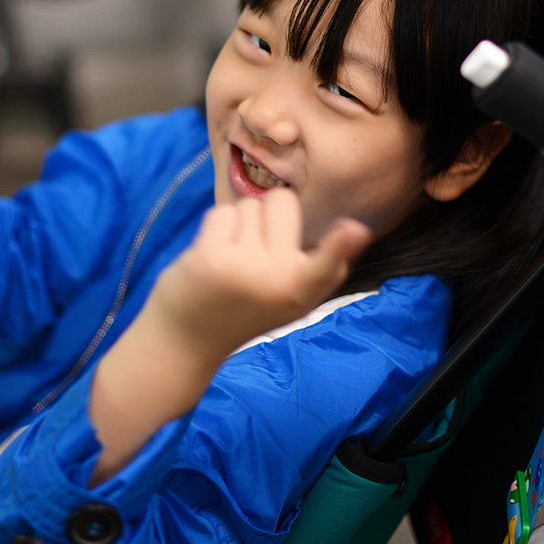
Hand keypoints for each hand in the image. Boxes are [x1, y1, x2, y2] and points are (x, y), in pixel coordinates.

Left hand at [87, 190, 370, 482]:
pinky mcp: (211, 257)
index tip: (355, 230)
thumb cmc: (246, 308)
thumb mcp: (292, 299)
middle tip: (253, 252)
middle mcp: (281, 280)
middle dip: (268, 215)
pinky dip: (215, 227)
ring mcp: (246, 268)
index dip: (344, 243)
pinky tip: (211, 256)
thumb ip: (318, 269)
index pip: (332, 263)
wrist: (187, 342)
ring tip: (230, 259)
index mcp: (306, 290)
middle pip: (283, 201)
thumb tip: (356, 230)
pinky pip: (222, 212)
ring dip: (238, 225)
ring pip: (249, 205)